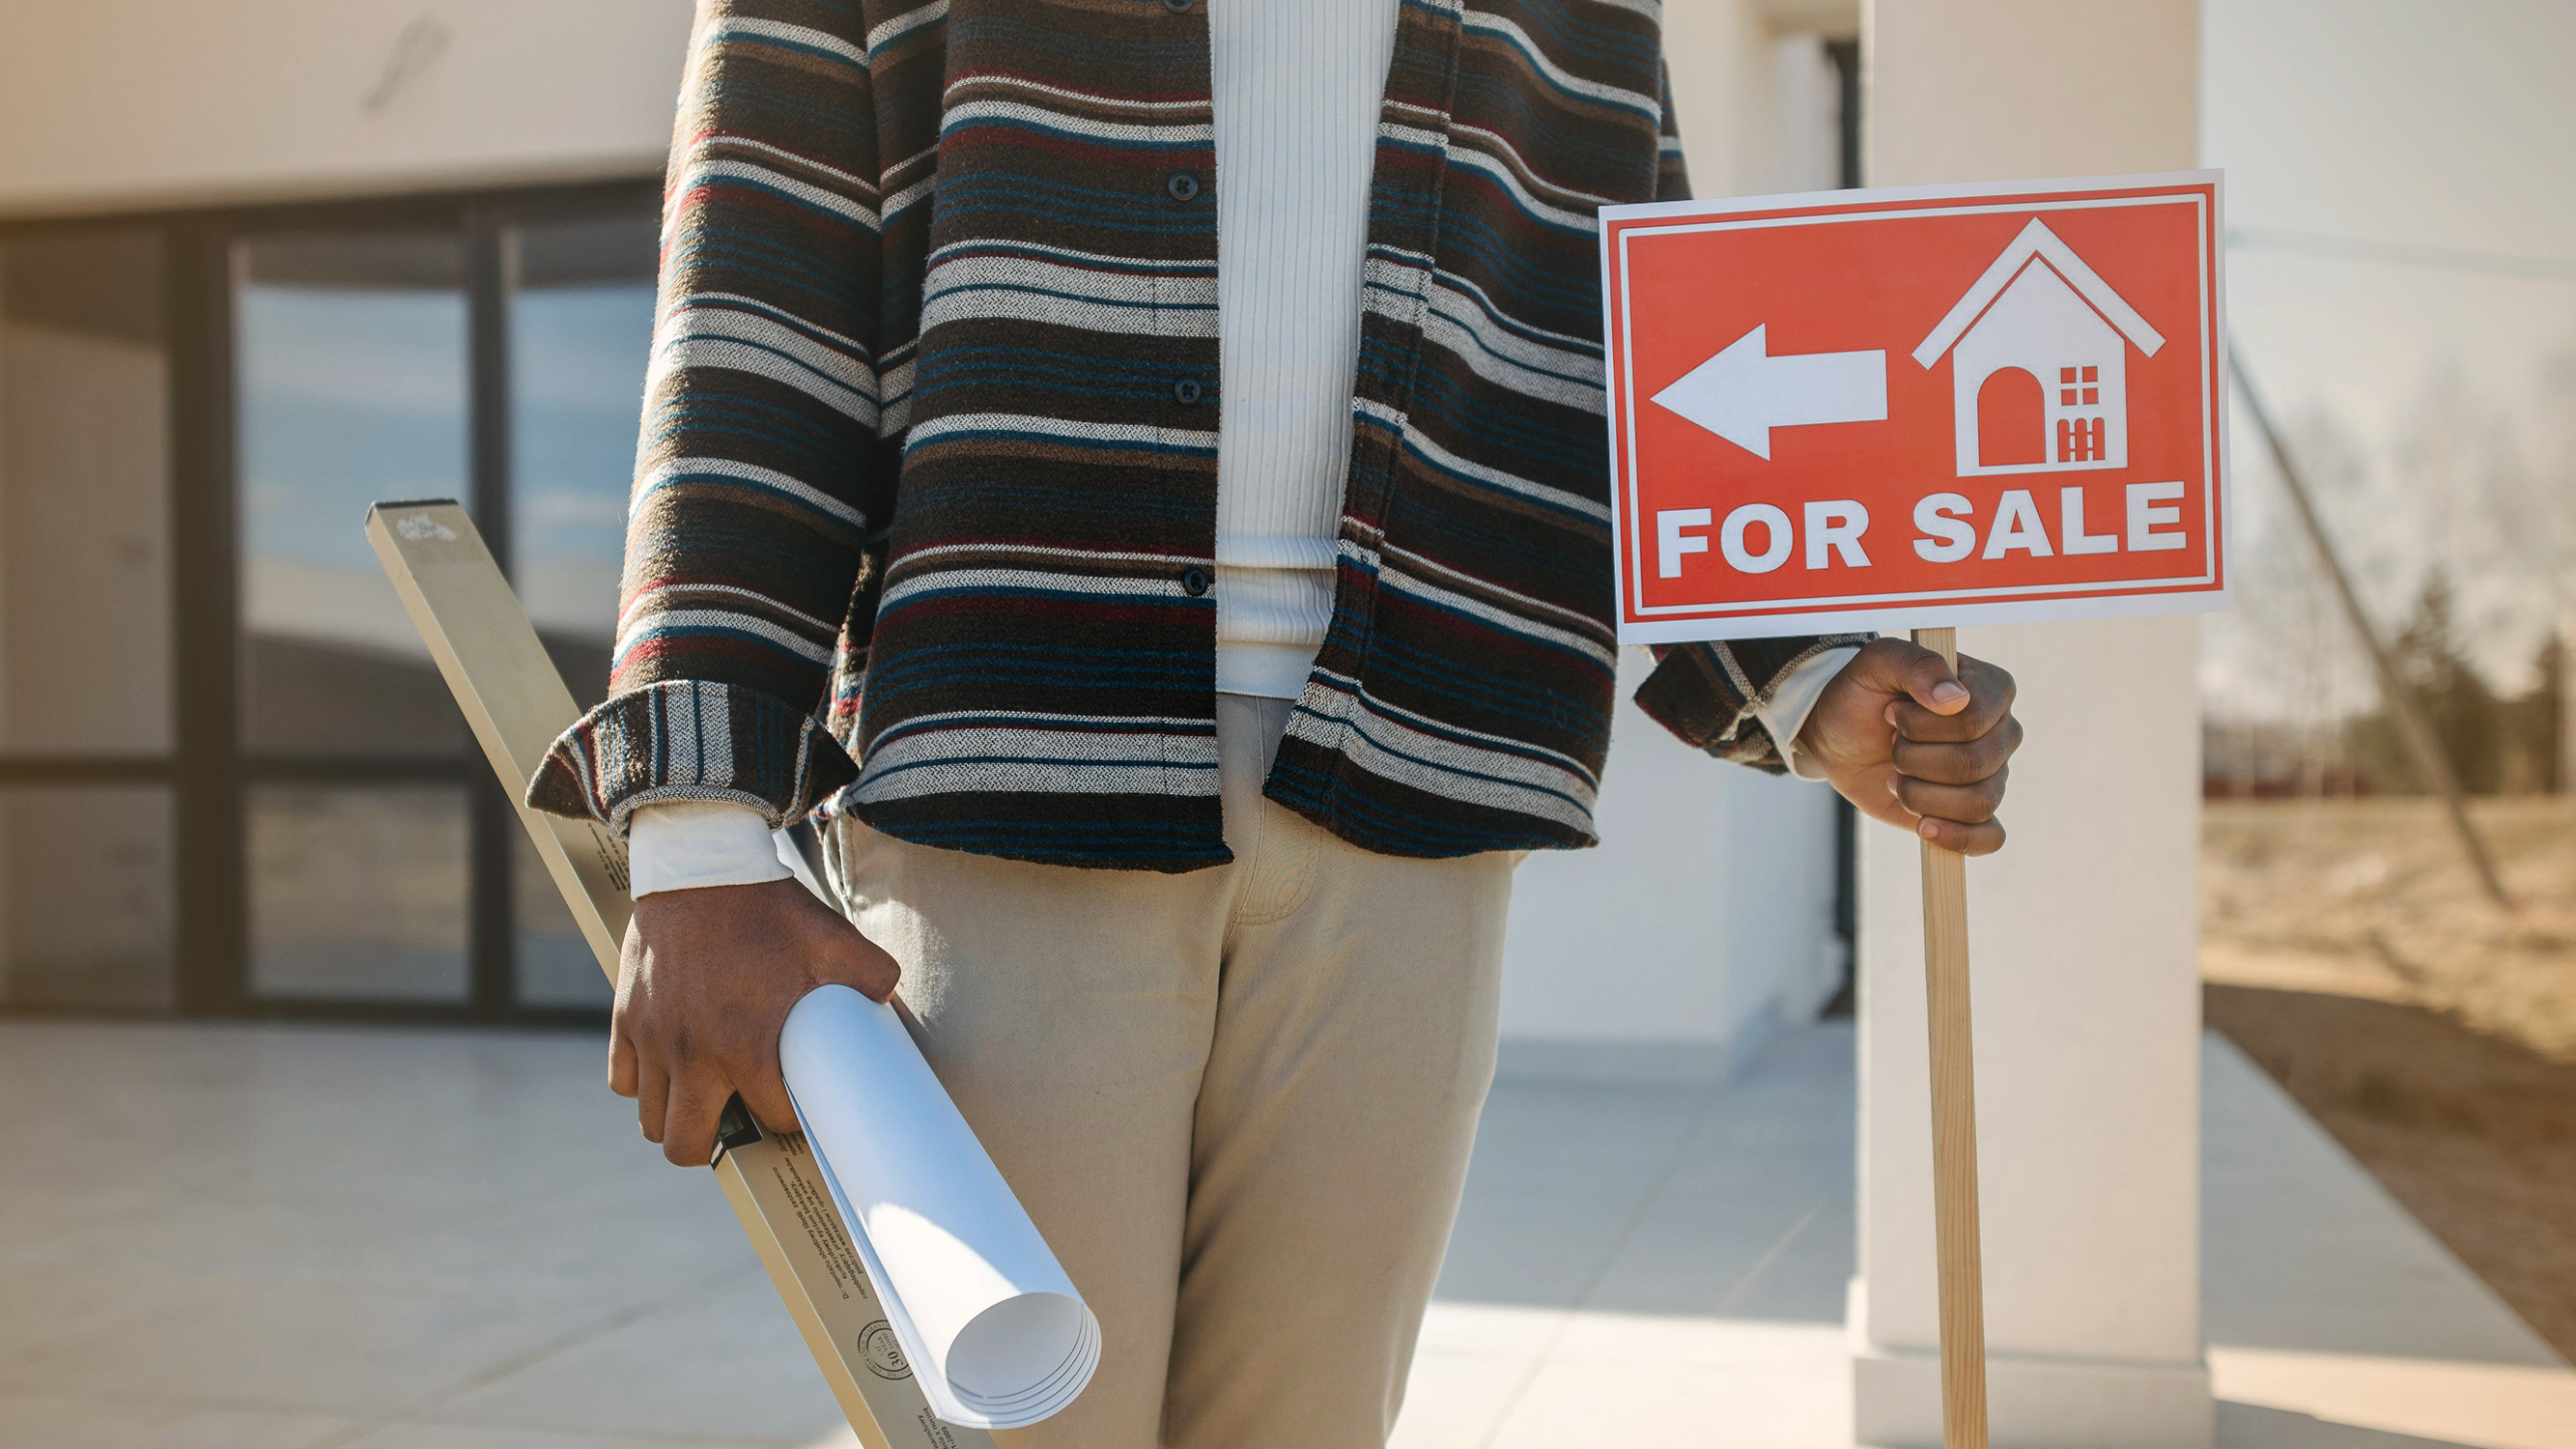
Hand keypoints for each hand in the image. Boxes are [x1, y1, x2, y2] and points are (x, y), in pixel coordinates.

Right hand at [612, 877, 900, 1165]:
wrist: (699, 865)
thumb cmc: (766, 907)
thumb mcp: (831, 938)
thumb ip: (870, 975)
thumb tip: (889, 1002)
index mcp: (745, 1045)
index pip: (771, 1120)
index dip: (791, 1120)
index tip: (798, 1104)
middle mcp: (691, 1054)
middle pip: (685, 1146)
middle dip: (717, 1144)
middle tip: (740, 1117)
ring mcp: (652, 1039)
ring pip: (650, 1120)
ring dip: (678, 1117)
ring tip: (708, 1096)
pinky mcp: (624, 1019)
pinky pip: (622, 1080)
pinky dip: (643, 1082)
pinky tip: (673, 1065)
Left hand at [1796, 638, 2022, 855]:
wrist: (1840, 739)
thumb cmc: (1864, 694)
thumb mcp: (1877, 663)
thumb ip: (1916, 665)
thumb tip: (1954, 698)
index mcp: (1991, 688)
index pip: (1974, 718)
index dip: (1923, 724)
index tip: (1892, 713)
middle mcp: (2000, 732)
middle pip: (1973, 763)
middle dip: (1914, 759)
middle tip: (1892, 744)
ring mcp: (1991, 774)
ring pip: (1978, 801)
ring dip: (1920, 794)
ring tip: (1895, 776)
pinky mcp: (1972, 811)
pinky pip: (1990, 837)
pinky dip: (1956, 837)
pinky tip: (1923, 826)